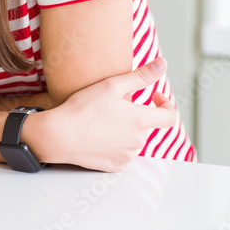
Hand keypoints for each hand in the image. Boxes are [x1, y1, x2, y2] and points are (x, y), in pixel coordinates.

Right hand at [42, 57, 176, 171]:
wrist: (59, 136)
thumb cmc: (84, 108)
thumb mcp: (113, 85)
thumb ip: (142, 76)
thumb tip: (163, 64)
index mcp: (140, 121)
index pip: (169, 116)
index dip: (165, 104)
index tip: (153, 97)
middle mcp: (137, 141)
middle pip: (146, 126)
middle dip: (135, 114)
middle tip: (113, 105)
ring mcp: (126, 156)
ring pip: (133, 140)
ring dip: (125, 129)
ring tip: (103, 120)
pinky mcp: (114, 166)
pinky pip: (121, 153)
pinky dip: (114, 144)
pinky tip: (98, 135)